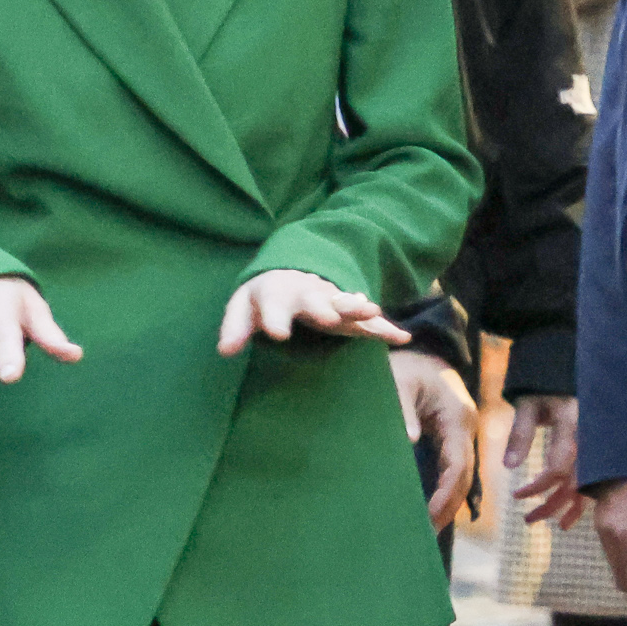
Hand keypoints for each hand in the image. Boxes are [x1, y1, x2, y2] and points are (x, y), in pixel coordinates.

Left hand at [216, 269, 409, 355]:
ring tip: (371, 311)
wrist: (291, 274)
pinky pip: (368, 321)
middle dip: (322, 307)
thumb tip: (225, 351)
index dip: (274, 318)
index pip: (273, 304)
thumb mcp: (244, 308)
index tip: (277, 333)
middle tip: (329, 318)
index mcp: (278, 294)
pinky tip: (401, 337)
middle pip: (315, 299)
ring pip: (345, 304)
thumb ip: (234, 328)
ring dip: (357, 308)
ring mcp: (330, 302)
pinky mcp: (347, 313)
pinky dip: (384, 327)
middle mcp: (306, 295)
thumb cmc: (263, 299)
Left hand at [388, 350, 478, 532]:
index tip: (428, 517)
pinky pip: (452, 468)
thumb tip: (410, 442)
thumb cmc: (405, 364)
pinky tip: (430, 509)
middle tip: (425, 536)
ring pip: (461, 475)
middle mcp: (466, 427)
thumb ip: (403, 411)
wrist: (418, 349)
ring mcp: (461, 432)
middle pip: (464, 476)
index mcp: (457, 416)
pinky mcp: (452, 436)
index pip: (458, 465)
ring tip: (427, 531)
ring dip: (448, 503)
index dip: (446, 494)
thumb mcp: (398, 382)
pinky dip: (444, 489)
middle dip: (448, 507)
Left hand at [505, 396, 582, 526]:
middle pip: (574, 480)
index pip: (559, 464)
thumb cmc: (542, 388)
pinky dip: (579, 499)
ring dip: (566, 506)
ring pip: (585, 483)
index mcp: (572, 424)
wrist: (564, 375)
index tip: (518, 495)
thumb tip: (509, 467)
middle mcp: (588, 439)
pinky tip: (567, 516)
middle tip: (528, 520)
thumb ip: (520, 434)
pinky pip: (591, 480)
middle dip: (552, 504)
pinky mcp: (594, 452)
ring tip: (547, 523)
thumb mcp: (527, 405)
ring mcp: (594, 446)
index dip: (539, 484)